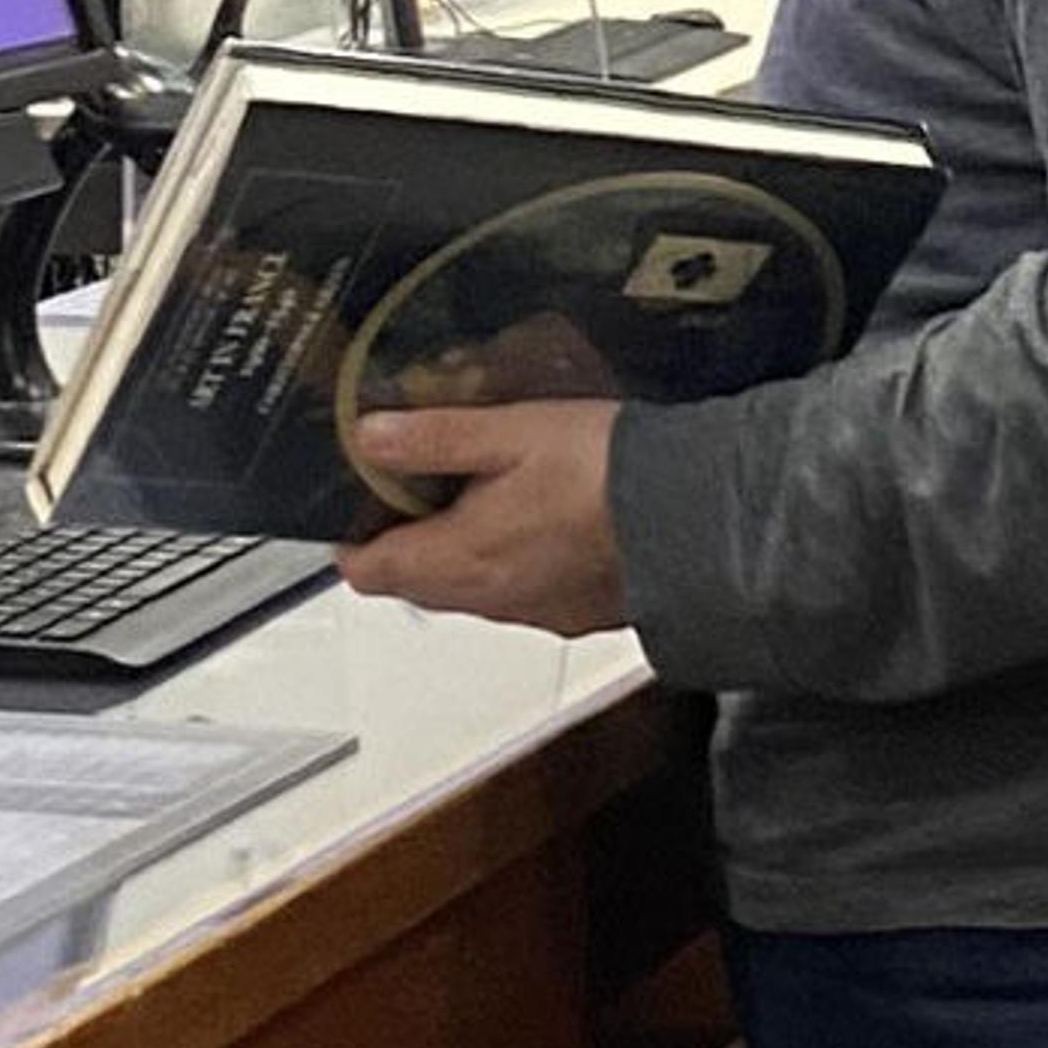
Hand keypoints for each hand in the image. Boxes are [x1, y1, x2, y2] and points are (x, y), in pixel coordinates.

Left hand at [333, 398, 627, 637]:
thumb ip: (435, 437)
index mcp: (459, 558)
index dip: (353, 540)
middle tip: (419, 484)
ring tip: (483, 493)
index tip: (359, 501)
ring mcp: (534, 613)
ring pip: (469, 592)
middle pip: (416, 585)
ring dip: (460, 553)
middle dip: (406, 541)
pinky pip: (519, 596)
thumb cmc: (602, 472)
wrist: (694, 519)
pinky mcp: (576, 615)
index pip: (369, 573)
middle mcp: (489, 600)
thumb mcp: (510, 432)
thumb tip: (368, 438)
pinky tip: (541, 523)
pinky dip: (511, 565)